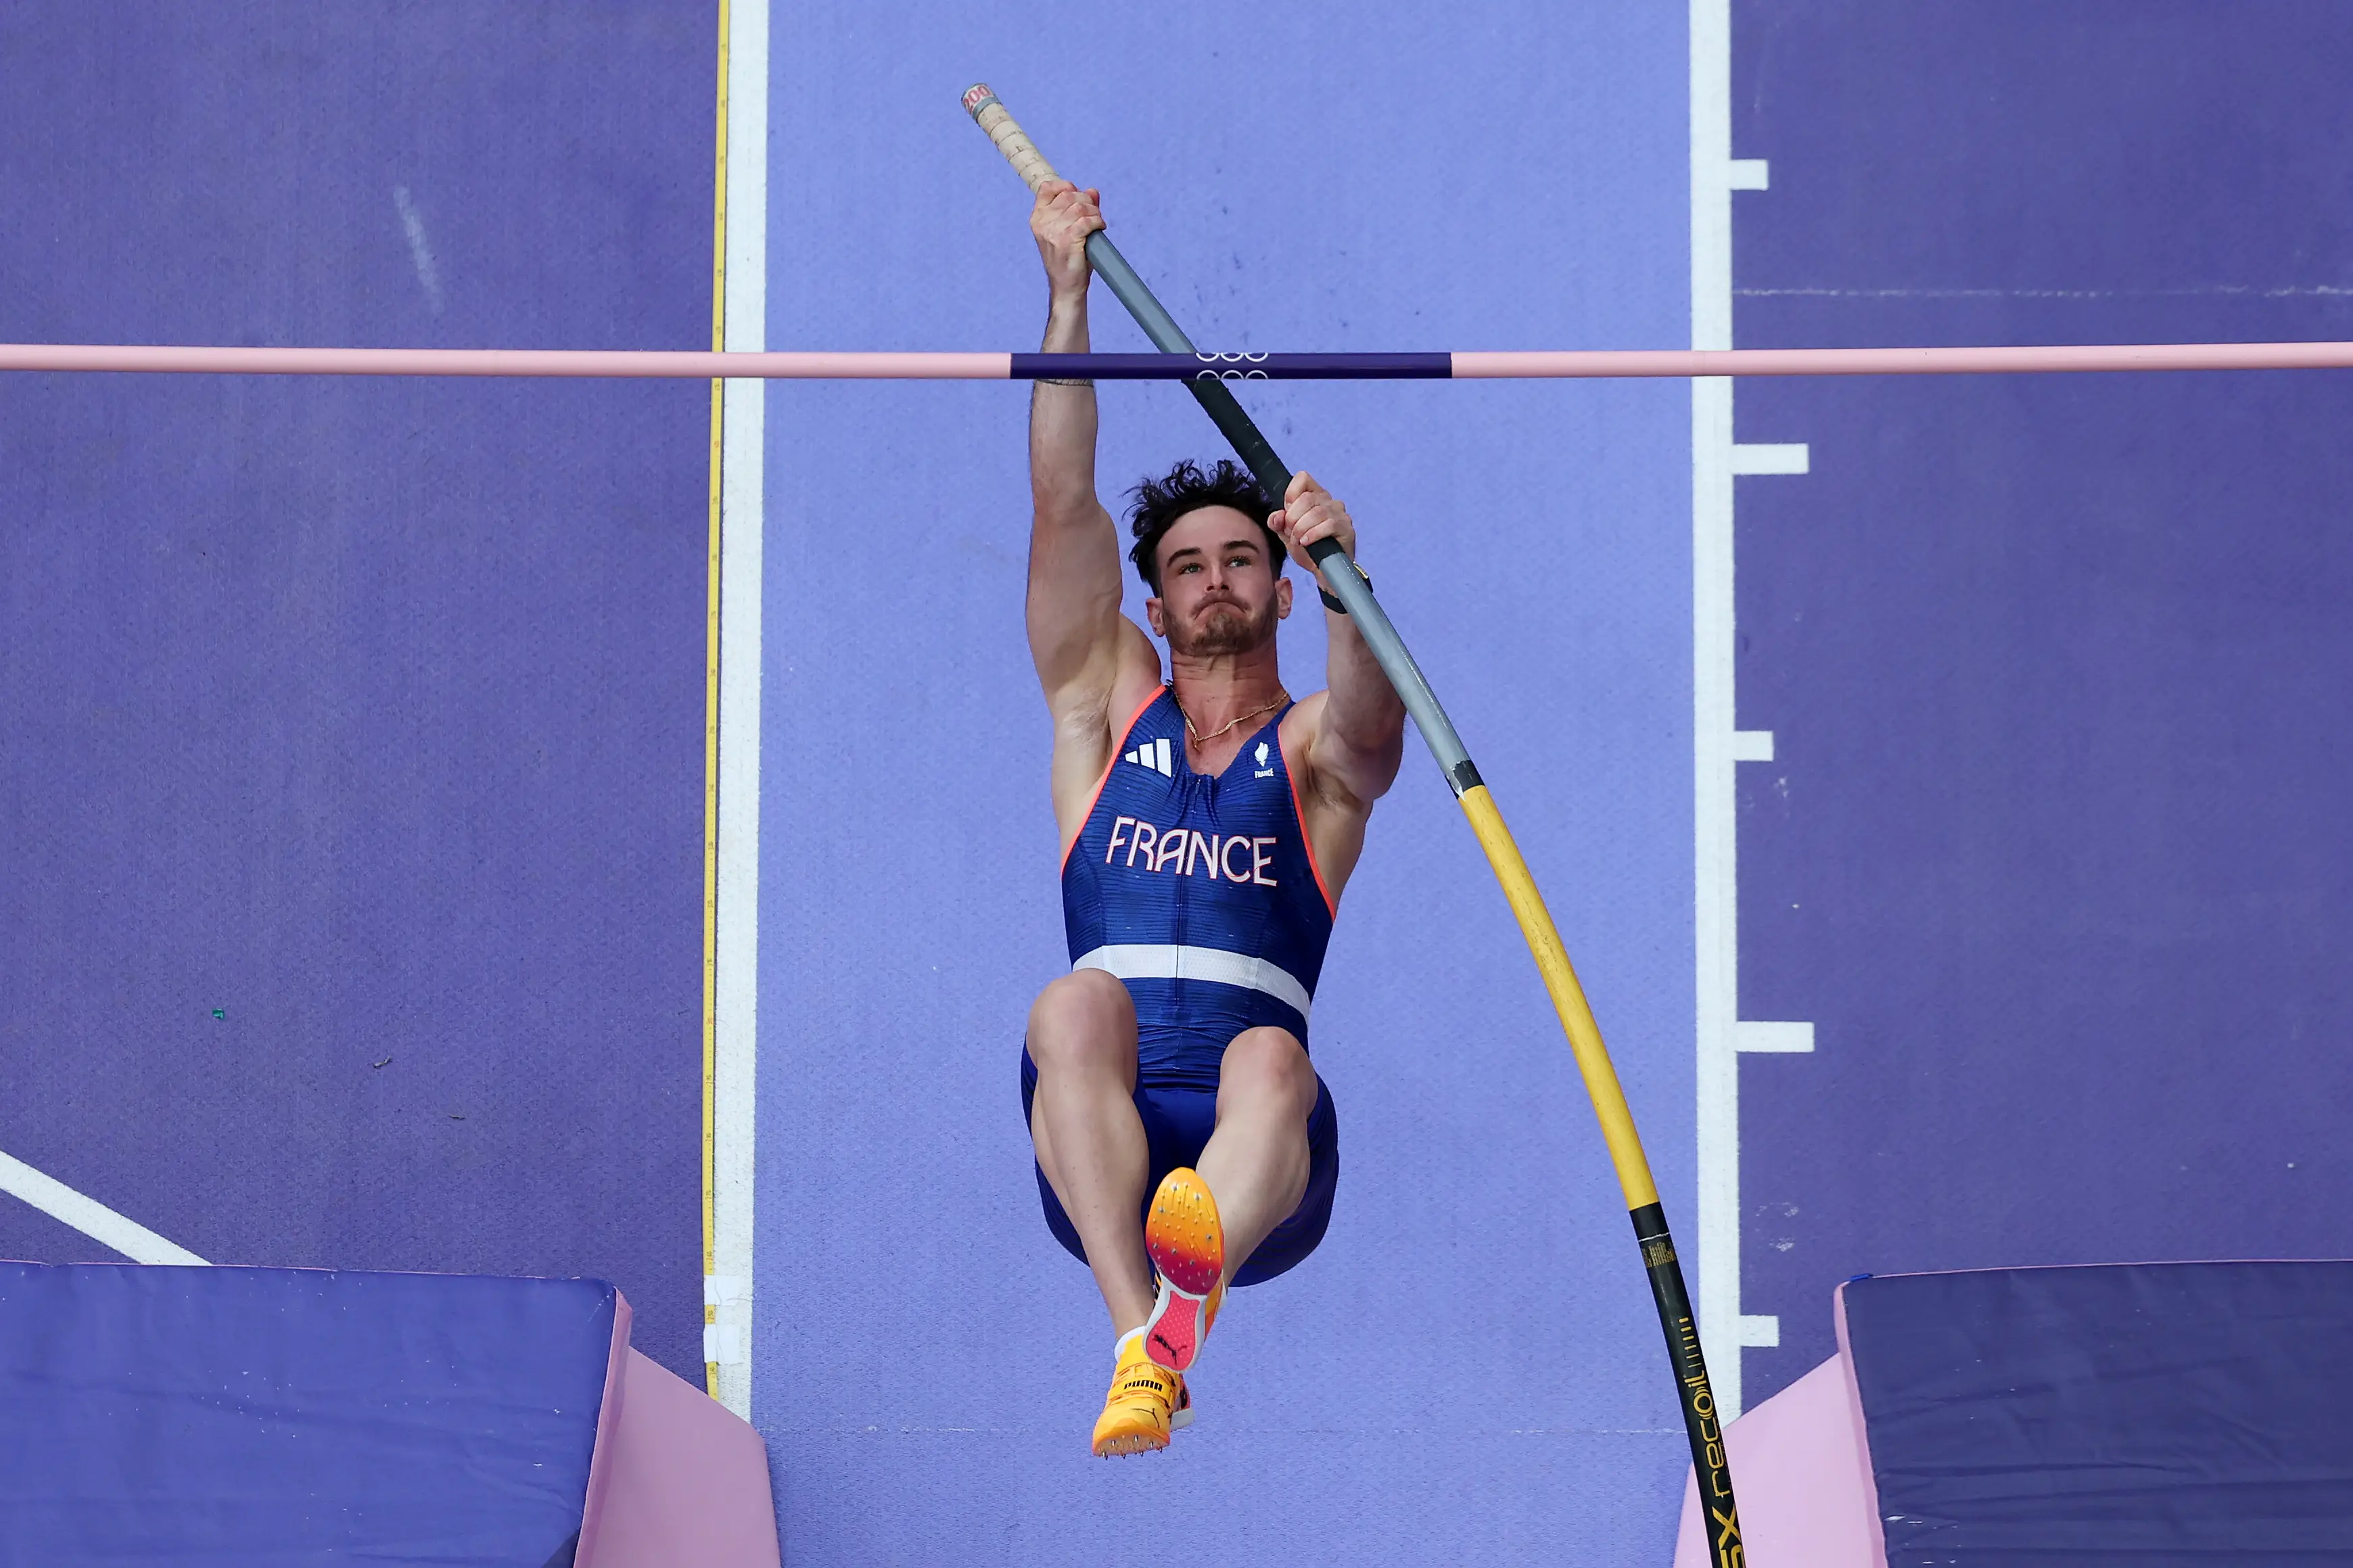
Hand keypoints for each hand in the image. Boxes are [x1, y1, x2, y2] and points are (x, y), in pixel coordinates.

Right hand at [1030, 180, 1103, 301]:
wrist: (1066, 287)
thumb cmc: (1068, 258)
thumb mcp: (1069, 229)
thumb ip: (1079, 207)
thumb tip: (1093, 191)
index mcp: (1037, 218)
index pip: (1048, 187)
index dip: (1067, 187)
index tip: (1079, 198)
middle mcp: (1042, 223)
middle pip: (1069, 194)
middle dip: (1087, 201)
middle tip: (1094, 216)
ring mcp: (1053, 232)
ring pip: (1080, 206)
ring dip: (1094, 213)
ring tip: (1097, 223)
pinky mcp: (1066, 241)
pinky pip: (1087, 220)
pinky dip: (1097, 222)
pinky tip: (1099, 228)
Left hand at [1268, 472, 1356, 583]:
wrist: (1323, 571)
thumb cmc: (1308, 549)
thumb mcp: (1286, 535)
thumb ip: (1277, 523)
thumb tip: (1276, 516)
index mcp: (1313, 495)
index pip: (1303, 478)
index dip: (1290, 493)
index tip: (1286, 512)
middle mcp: (1328, 500)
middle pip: (1306, 498)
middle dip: (1292, 518)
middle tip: (1291, 533)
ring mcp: (1339, 513)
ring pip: (1316, 512)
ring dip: (1301, 529)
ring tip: (1298, 541)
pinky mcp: (1346, 528)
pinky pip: (1328, 525)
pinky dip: (1313, 534)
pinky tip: (1307, 542)